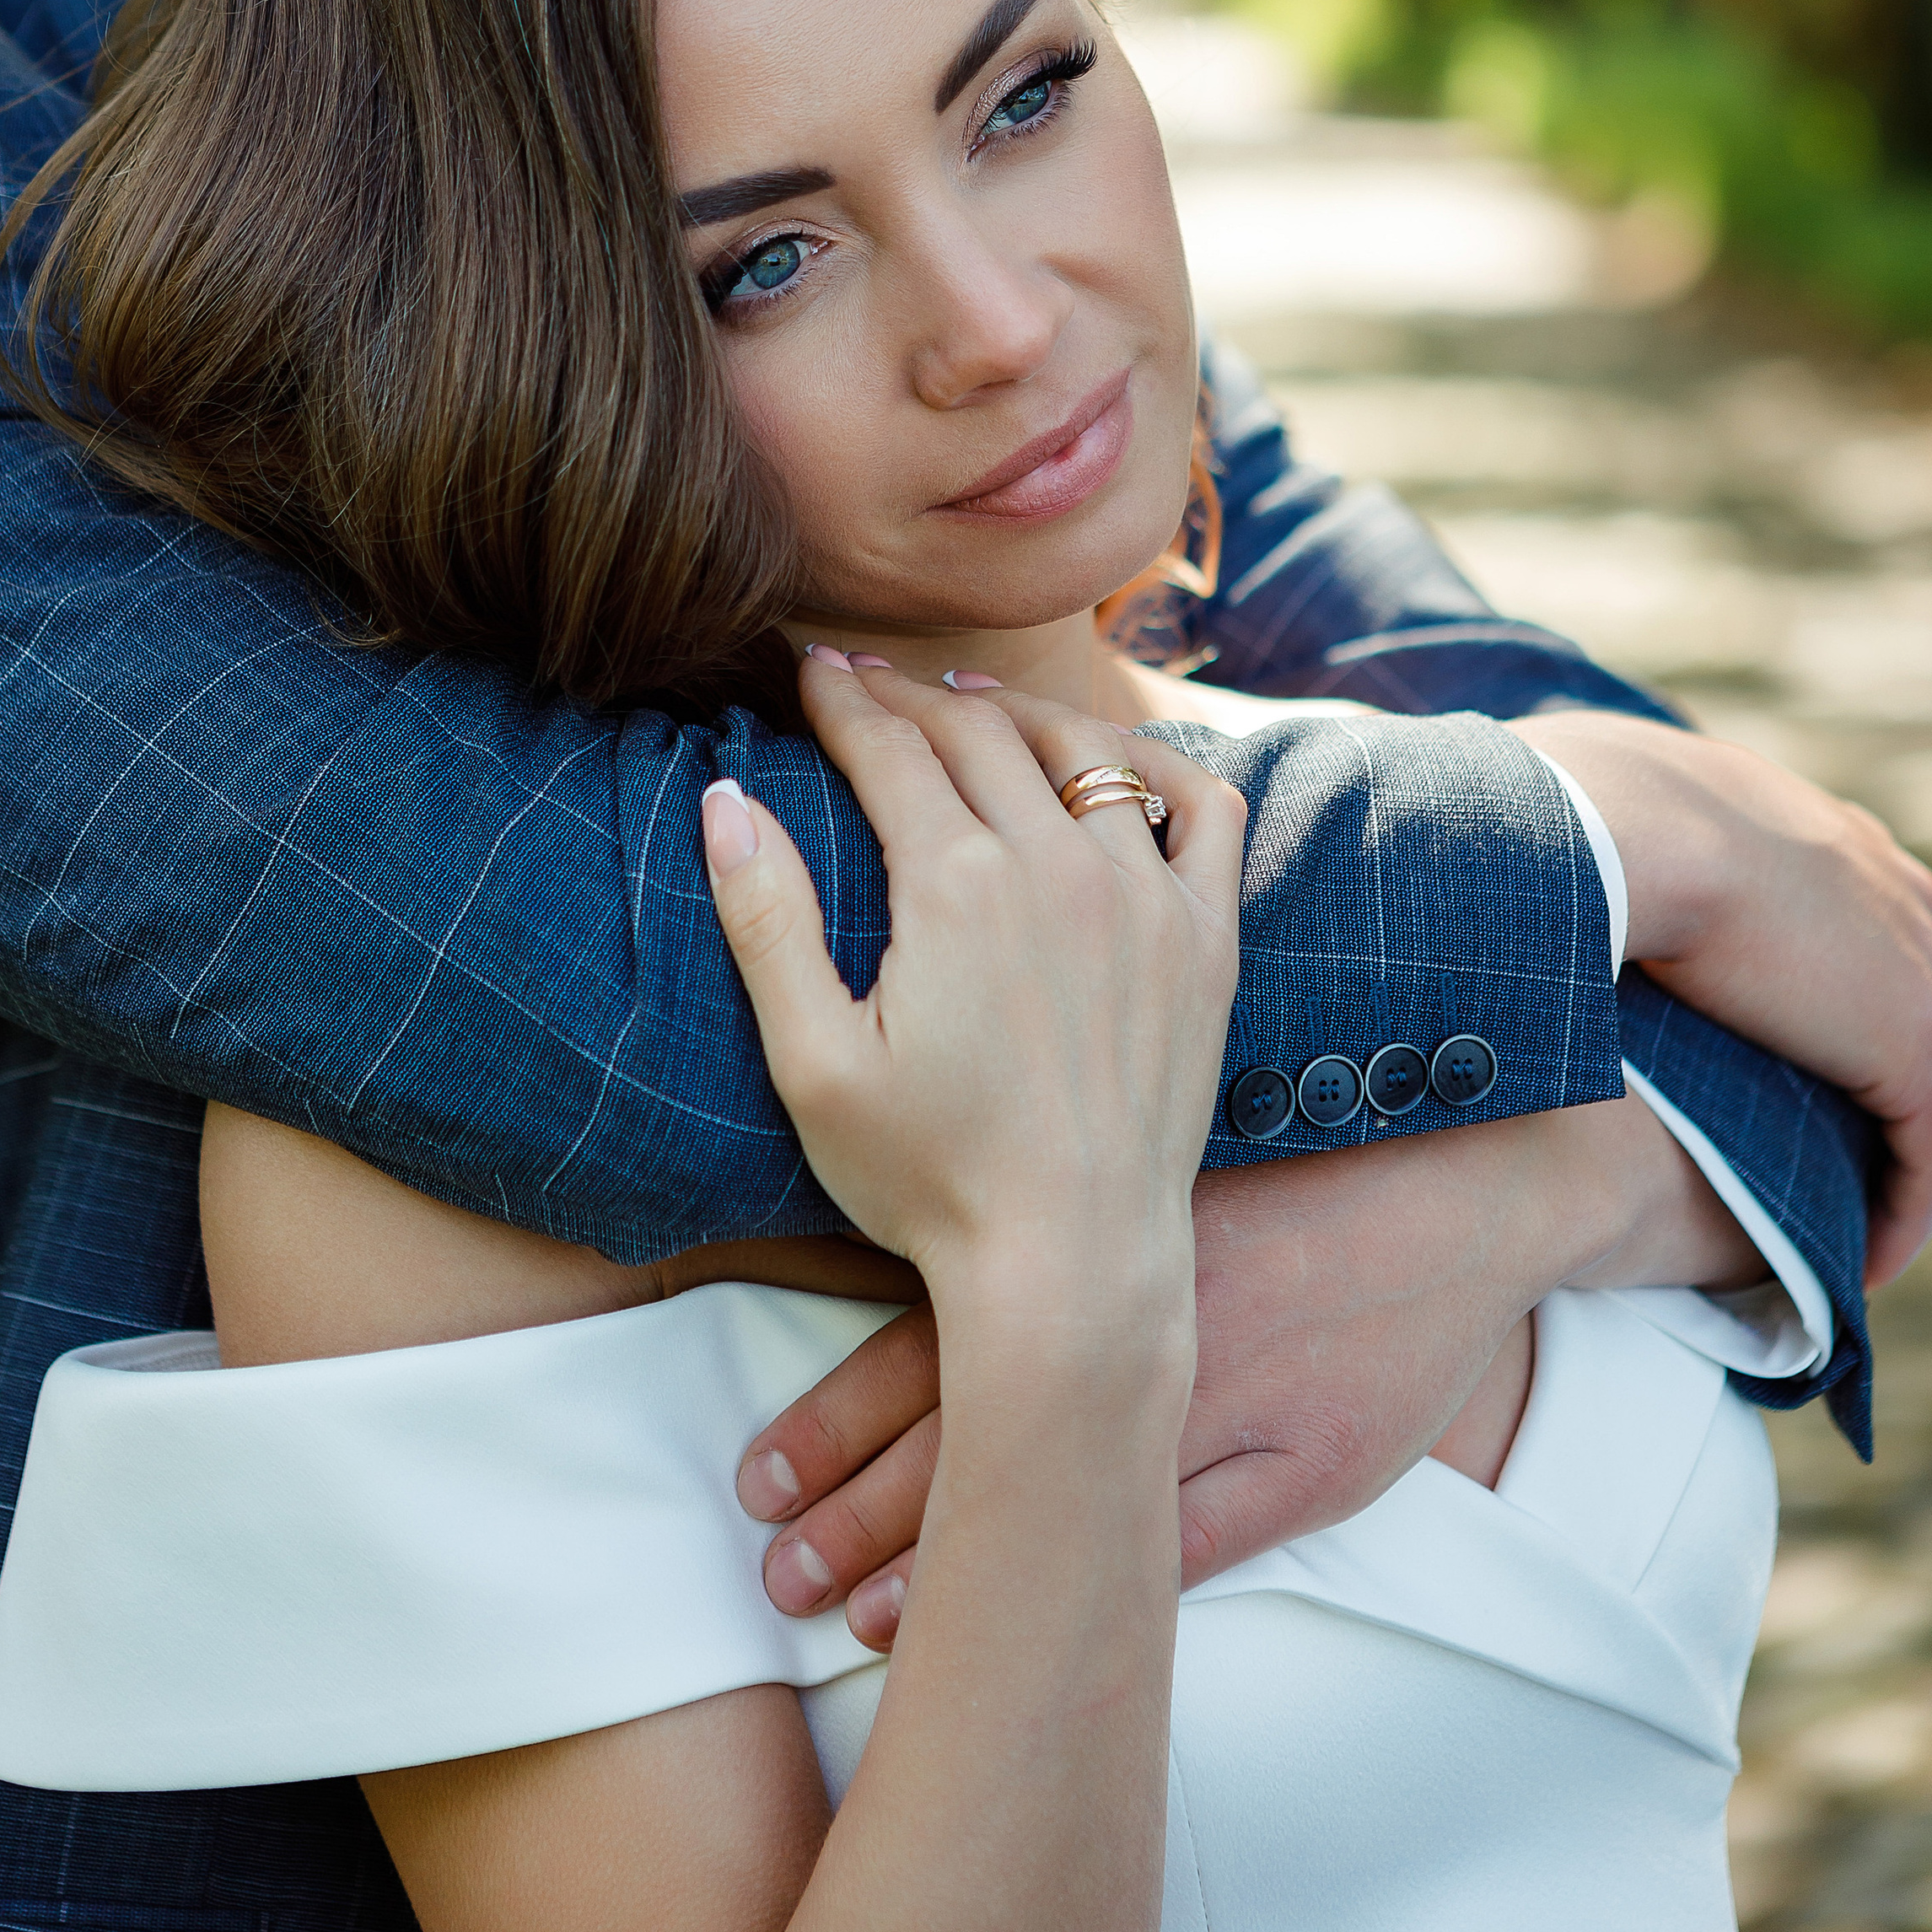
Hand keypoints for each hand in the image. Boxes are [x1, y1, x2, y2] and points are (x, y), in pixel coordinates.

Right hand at [700, 650, 1244, 1305]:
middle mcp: (1057, 866)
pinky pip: (1203, 806)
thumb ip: (767, 920)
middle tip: (869, 679)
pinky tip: (1118, 761)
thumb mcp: (815, 1062)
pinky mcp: (1206, 938)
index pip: (887, 746)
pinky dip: (1159, 763)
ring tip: (973, 697)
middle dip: (910, 693)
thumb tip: (725, 799)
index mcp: (954, 886)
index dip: (840, 699)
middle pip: (975, 731)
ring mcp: (1145, 895)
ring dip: (1018, 710)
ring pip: (1082, 749)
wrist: (1070, 1263)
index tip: (810, 668)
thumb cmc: (928, 1177)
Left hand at [737, 1086, 1744, 1643]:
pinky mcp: (1305, 1467)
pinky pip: (1178, 1551)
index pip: (937, 1340)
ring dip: (946, 1570)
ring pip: (1063, 1506)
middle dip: (861, 1510)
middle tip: (769, 1565)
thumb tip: (922, 1221)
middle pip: (973, 1435)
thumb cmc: (1309, 1158)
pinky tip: (1011, 1636)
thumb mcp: (1172, 1146)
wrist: (1471, 1185)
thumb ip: (1056, 1189)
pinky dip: (1088, 1596)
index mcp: (1100, 1241)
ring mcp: (1228, 1407)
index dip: (839, 1416)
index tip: (755, 1471)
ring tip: (842, 1618)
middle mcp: (1146, 1327)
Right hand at [1516, 710, 1931, 1281]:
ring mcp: (1922, 972)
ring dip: (1910, 1168)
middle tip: (1856, 1166)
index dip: (1851, 1010)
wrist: (1627, 830)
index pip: (1880, 937)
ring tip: (1863, 1231)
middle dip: (1906, 1094)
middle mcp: (1900, 898)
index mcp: (1836, 840)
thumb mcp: (1620, 815)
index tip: (1805, 1068)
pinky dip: (1906, 1212)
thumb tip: (1552, 846)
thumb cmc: (1589, 815)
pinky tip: (1868, 1263)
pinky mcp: (1915, 1048)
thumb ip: (1628, 843)